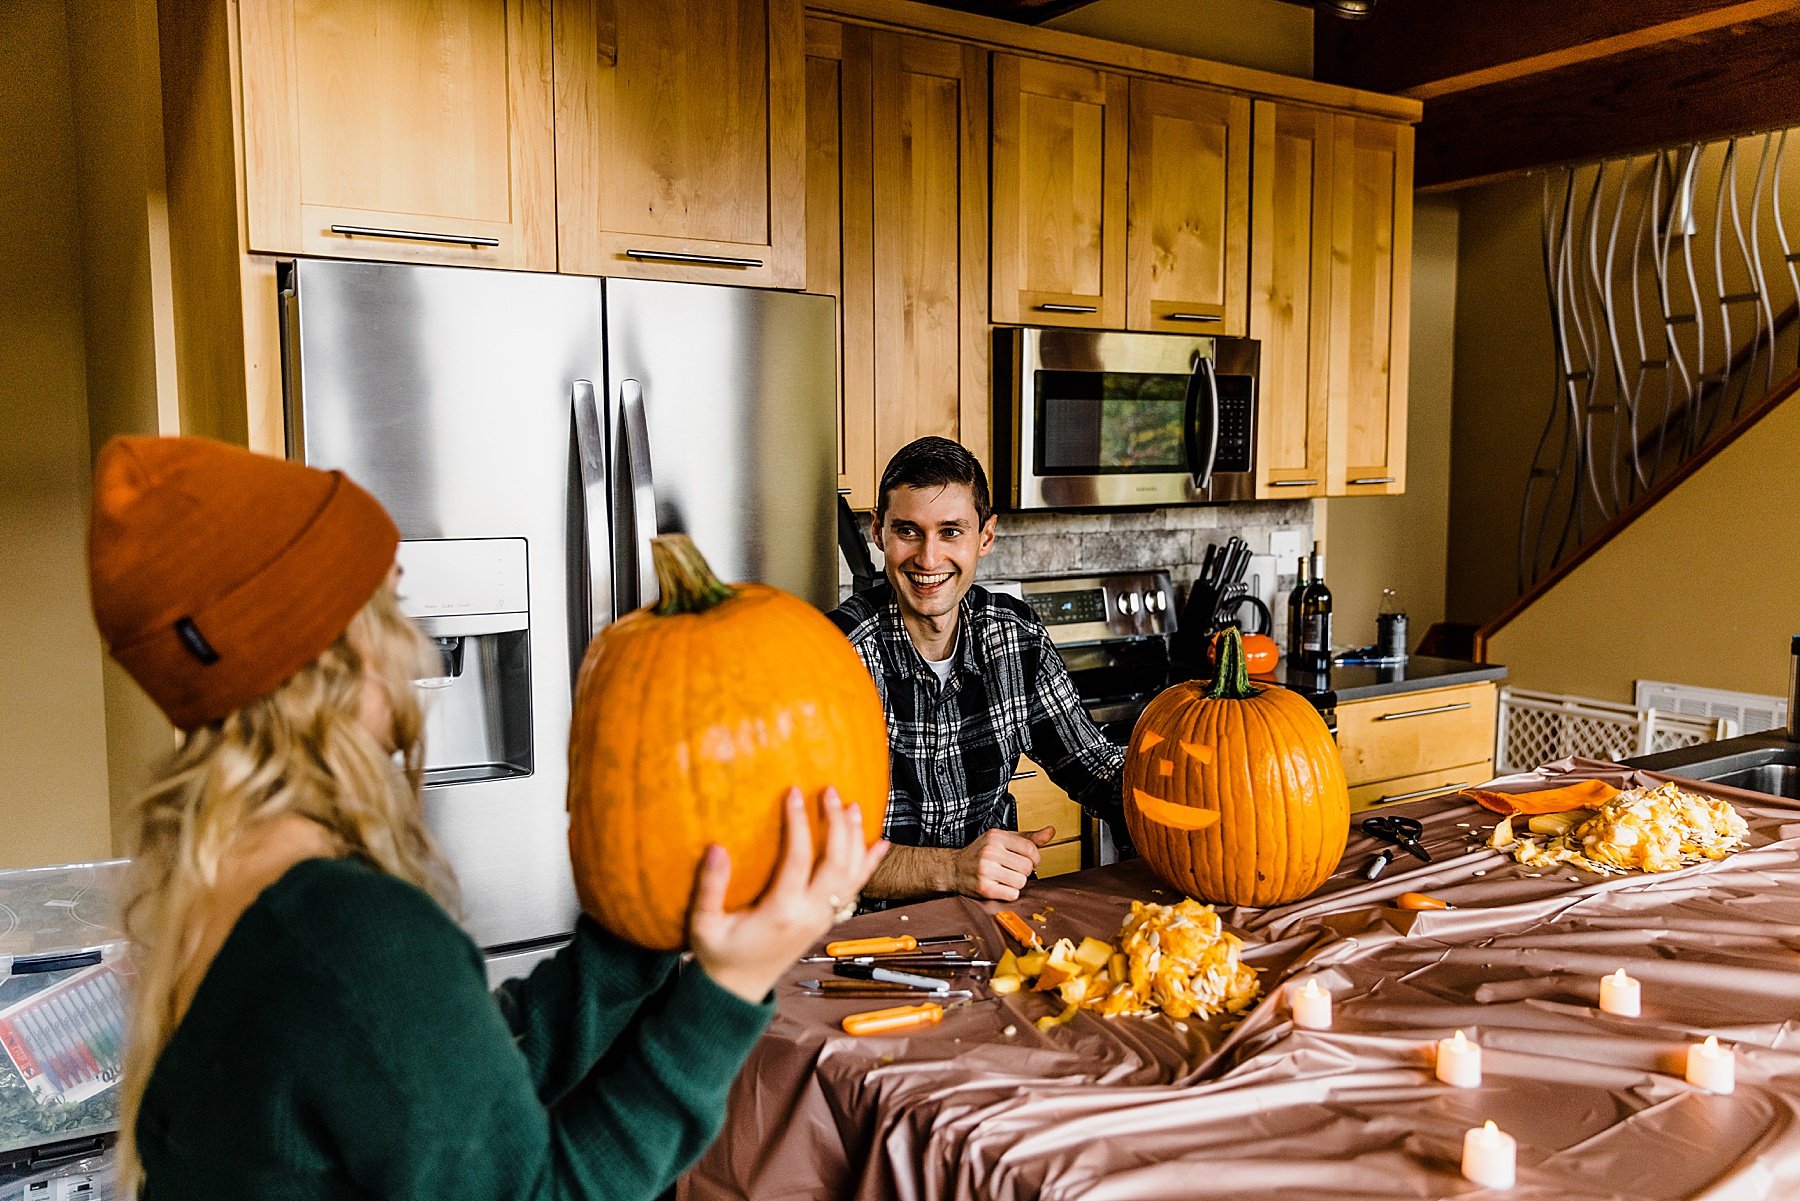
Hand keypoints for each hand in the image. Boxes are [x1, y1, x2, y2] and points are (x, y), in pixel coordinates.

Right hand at [688, 787, 889, 1003]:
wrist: (739, 991)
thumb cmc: (719, 956)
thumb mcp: (703, 926)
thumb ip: (710, 887)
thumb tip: (716, 848)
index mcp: (780, 913)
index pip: (799, 860)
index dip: (799, 824)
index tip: (794, 792)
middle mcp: (809, 915)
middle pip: (836, 862)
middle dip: (836, 823)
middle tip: (830, 791)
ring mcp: (822, 919)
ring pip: (852, 874)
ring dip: (855, 838)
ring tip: (852, 805)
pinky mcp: (826, 920)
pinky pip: (856, 889)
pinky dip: (870, 864)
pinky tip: (881, 842)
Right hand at [948, 826, 1055, 901]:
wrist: (954, 869)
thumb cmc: (980, 853)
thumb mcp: (1002, 839)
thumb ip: (1028, 837)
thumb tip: (1050, 832)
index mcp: (996, 837)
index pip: (1031, 849)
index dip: (1035, 858)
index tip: (1029, 861)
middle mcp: (991, 852)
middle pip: (1027, 867)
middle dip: (1023, 871)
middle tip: (1012, 870)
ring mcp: (986, 871)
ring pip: (1021, 882)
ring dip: (1016, 883)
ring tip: (1004, 878)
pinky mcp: (985, 888)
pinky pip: (1012, 894)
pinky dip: (1009, 893)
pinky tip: (999, 886)